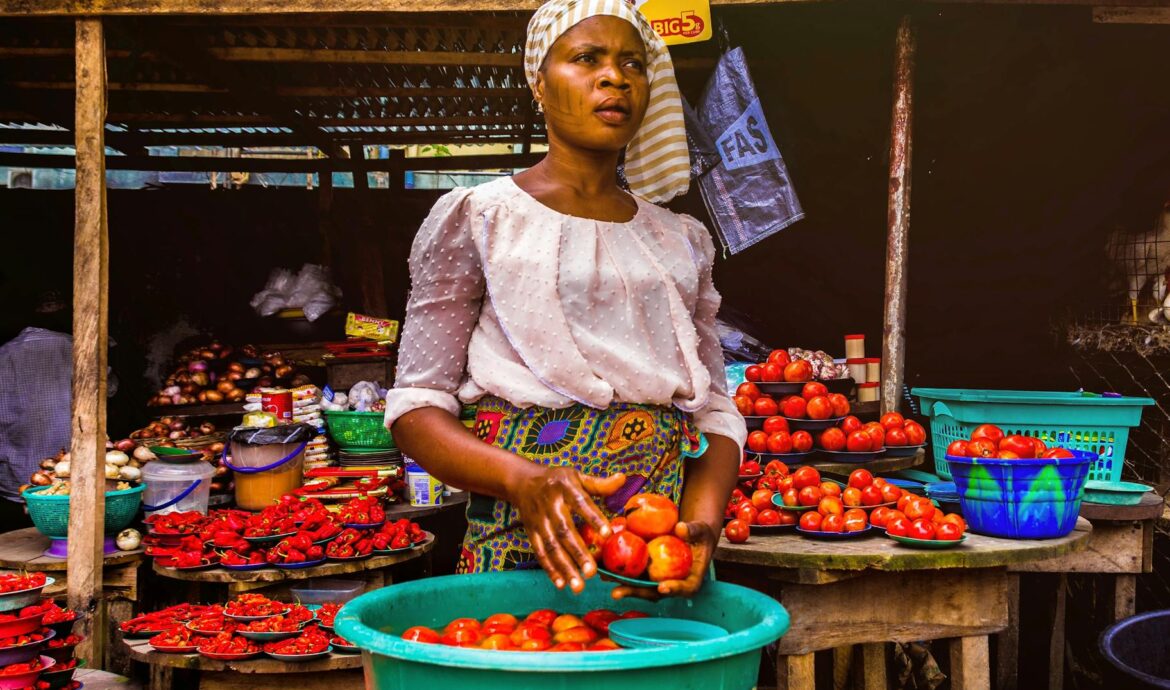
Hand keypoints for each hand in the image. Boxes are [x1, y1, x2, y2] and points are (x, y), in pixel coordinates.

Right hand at [510, 466, 625, 593]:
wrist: (522, 481)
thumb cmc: (557, 480)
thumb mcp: (577, 476)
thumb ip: (599, 484)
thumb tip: (623, 479)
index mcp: (565, 488)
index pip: (581, 503)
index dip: (593, 518)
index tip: (607, 533)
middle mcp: (551, 505)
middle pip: (564, 531)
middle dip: (578, 553)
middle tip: (592, 573)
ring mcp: (539, 521)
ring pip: (551, 546)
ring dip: (564, 567)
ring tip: (578, 586)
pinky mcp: (531, 532)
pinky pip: (540, 552)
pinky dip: (549, 569)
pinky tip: (561, 584)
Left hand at [610, 520, 716, 600]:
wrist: (691, 536)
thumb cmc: (700, 535)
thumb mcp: (701, 530)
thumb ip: (693, 530)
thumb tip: (680, 528)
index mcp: (690, 579)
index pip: (685, 588)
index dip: (674, 589)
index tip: (662, 587)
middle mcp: (672, 583)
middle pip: (654, 592)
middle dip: (635, 592)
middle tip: (617, 592)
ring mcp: (658, 578)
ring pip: (640, 584)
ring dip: (620, 583)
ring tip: (603, 578)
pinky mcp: (647, 571)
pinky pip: (633, 572)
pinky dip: (619, 569)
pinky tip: (603, 563)